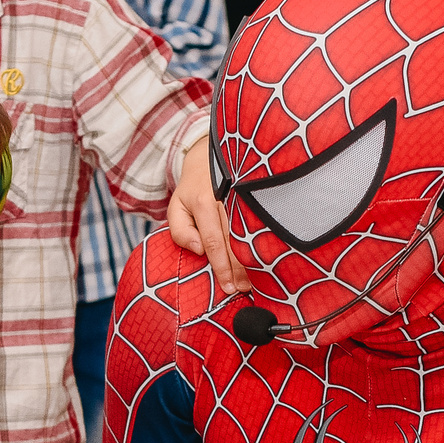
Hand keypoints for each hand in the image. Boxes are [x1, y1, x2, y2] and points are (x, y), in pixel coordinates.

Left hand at [169, 137, 248, 294]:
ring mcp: (244, 192)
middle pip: (236, 240)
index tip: (228, 287)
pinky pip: (260, 220)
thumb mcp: (176, 207)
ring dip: (254, 258)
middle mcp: (226, 196)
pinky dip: (263, 241)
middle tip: (244, 289)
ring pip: (251, 231)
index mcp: (204, 201)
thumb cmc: (193, 190)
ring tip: (256, 280)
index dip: (222, 266)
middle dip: (241, 268)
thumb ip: (180, 231)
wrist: (211, 154)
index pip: (214, 241)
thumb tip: (198, 250)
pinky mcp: (256, 191)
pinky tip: (267, 257)